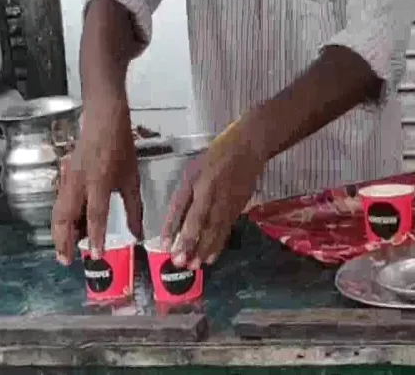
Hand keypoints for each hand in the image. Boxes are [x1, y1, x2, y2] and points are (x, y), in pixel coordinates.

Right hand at [51, 91, 143, 263]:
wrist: (103, 119)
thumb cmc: (120, 145)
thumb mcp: (132, 178)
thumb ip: (134, 208)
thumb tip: (138, 234)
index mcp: (100, 181)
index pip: (96, 215)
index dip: (95, 237)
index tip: (96, 255)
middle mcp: (80, 182)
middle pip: (65, 218)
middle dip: (64, 242)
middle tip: (66, 261)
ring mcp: (69, 178)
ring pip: (59, 212)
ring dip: (60, 233)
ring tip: (65, 250)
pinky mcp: (65, 177)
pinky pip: (60, 203)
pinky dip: (62, 219)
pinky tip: (69, 228)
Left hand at [163, 122, 269, 268]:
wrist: (250, 147)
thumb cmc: (217, 154)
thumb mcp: (194, 169)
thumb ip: (185, 194)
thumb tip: (175, 221)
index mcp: (199, 181)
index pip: (182, 207)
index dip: (173, 227)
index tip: (165, 245)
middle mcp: (213, 194)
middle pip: (200, 223)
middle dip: (190, 244)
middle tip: (180, 263)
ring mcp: (228, 202)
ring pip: (215, 230)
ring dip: (204, 249)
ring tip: (195, 266)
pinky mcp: (238, 208)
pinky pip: (226, 230)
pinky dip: (218, 245)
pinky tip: (211, 257)